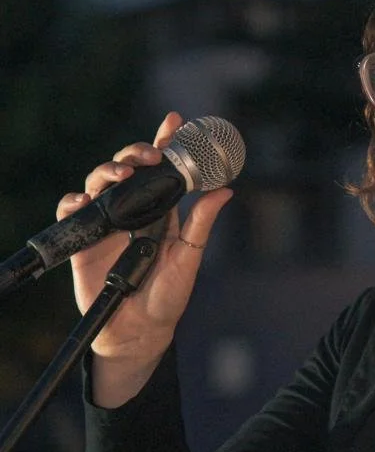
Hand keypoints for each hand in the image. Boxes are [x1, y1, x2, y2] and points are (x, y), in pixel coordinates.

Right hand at [57, 110, 230, 363]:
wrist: (139, 330)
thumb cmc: (167, 296)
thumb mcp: (189, 258)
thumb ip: (202, 225)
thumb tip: (225, 191)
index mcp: (160, 211)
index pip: (161, 170)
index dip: (165, 143)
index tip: (174, 120)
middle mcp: (132, 211)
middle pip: (127, 168)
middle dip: (135, 152)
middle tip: (150, 154)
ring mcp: (106, 223)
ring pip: (99, 181)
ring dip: (107, 170)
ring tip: (122, 175)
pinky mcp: (84, 239)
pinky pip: (72, 210)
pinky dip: (74, 201)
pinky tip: (84, 200)